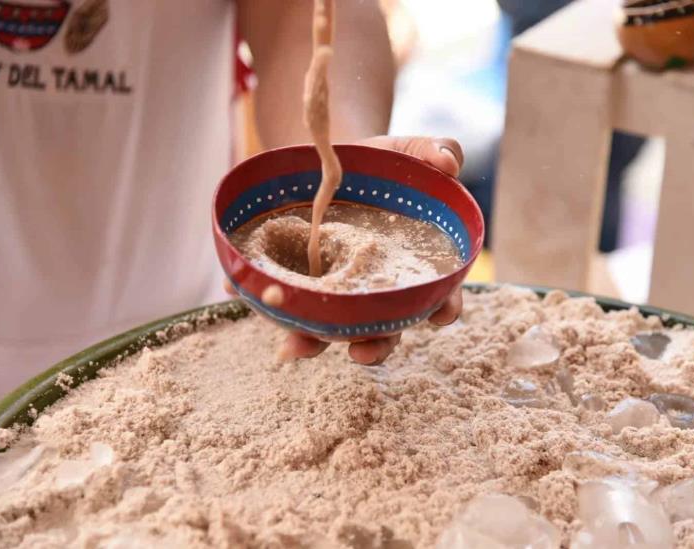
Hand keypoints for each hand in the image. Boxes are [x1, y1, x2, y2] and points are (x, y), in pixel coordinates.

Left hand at [226, 135, 464, 364]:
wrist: (329, 156)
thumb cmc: (378, 163)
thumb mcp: (407, 151)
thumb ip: (435, 151)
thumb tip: (451, 164)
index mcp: (410, 265)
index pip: (435, 293)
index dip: (442, 306)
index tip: (441, 313)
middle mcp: (375, 286)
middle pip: (383, 327)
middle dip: (375, 346)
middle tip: (362, 352)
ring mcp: (337, 288)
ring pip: (330, 327)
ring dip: (314, 343)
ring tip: (294, 348)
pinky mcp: (301, 280)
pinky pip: (286, 298)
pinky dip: (265, 300)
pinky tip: (242, 293)